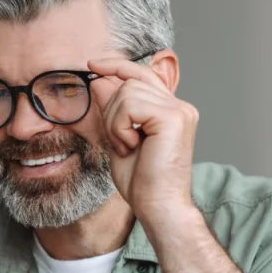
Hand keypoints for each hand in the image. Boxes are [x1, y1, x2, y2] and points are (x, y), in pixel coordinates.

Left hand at [88, 56, 198, 223]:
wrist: (158, 207)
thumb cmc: (142, 182)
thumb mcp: (118, 139)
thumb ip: (113, 110)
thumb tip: (100, 81)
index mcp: (171, 111)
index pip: (143, 74)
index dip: (117, 66)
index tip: (92, 65)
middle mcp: (180, 106)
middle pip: (130, 83)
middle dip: (112, 113)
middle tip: (121, 144)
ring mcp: (179, 110)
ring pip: (127, 92)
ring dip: (115, 123)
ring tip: (127, 147)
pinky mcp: (173, 117)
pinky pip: (130, 105)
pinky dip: (120, 127)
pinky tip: (131, 147)